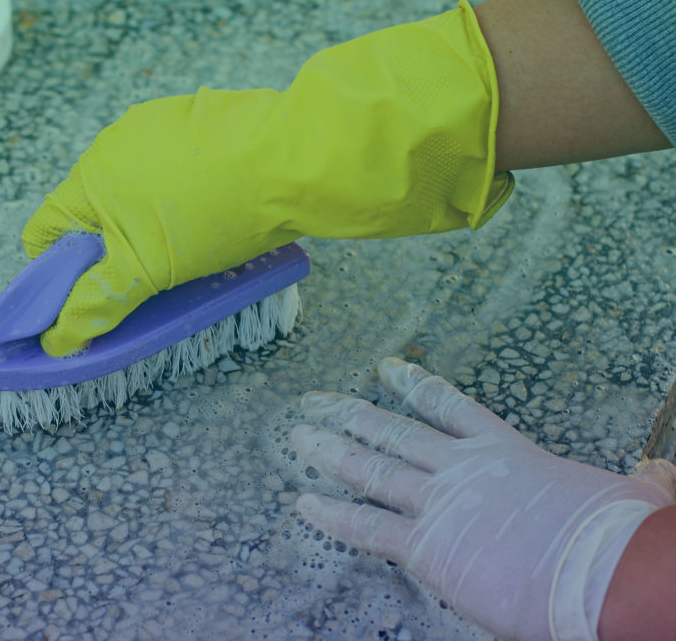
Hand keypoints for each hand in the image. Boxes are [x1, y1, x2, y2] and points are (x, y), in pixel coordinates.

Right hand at [22, 0, 512, 355]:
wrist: (293, 160)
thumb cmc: (215, 215)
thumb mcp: (150, 270)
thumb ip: (98, 302)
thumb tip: (57, 339)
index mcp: (89, 180)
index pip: (42, 234)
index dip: (55, 275)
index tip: (85, 298)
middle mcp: (111, 146)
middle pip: (88, 215)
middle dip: (109, 251)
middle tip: (147, 278)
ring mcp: (152, 128)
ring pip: (130, 193)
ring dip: (144, 223)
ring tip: (188, 245)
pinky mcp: (191, 120)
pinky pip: (166, 169)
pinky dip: (175, 195)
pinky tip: (210, 211)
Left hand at [292, 357, 675, 639]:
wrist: (603, 571)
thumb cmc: (618, 536)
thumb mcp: (631, 496)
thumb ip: (638, 482)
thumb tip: (662, 476)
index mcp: (503, 450)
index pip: (449, 407)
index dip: (413, 385)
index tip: (386, 367)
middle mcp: (461, 467)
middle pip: (394, 431)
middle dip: (351, 414)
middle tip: (315, 400)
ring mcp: (439, 502)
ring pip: (372, 469)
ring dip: (332, 451)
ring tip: (299, 436)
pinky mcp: (426, 545)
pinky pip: (367, 527)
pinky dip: (332, 514)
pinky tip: (303, 502)